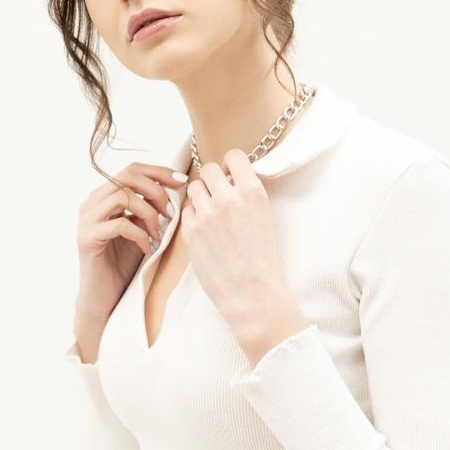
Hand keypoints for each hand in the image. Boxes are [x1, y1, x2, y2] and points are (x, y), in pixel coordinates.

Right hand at [74, 162, 186, 320]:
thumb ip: (150, 208)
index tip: (182, 181)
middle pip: (127, 176)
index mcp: (104, 196)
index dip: (159, 172)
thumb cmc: (123, 263)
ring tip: (158, 233)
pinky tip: (147, 249)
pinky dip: (140, 235)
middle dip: (156, 190)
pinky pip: (121, 224)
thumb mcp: (141, 229)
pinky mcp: (87, 237)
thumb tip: (175, 188)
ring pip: (123, 197)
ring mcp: (87, 218)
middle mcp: (92, 202)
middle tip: (171, 212)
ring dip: (149, 213)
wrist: (103, 296)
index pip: (132, 169)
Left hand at [181, 148, 287, 321]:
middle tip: (218, 195)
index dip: (230, 166)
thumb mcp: (263, 217)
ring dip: (200, 196)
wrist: (252, 293)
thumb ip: (245, 195)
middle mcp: (228, 198)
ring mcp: (207, 214)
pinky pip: (186, 210)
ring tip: (211, 214)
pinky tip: (205, 231)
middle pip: (208, 169)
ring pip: (194, 188)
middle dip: (212, 179)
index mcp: (252, 192)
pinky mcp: (190, 230)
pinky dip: (194, 217)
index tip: (231, 176)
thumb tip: (229, 179)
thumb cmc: (262, 260)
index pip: (233, 156)